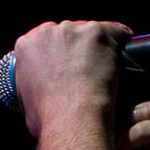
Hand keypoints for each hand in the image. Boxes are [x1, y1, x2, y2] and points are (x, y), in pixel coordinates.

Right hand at [14, 19, 133, 139]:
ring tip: (102, 70)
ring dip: (96, 47)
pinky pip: (117, 32)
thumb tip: (43, 88)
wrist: (72, 119)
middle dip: (75, 49)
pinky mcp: (100, 33)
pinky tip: (122, 54)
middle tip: (84, 71)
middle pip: (67, 33)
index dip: (56, 54)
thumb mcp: (27, 100)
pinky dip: (121, 41)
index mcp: (27, 46)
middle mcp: (48, 32)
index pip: (44, 40)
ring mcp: (75, 31)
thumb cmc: (50, 117)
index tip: (64, 65)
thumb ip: (34, 82)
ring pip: (91, 32)